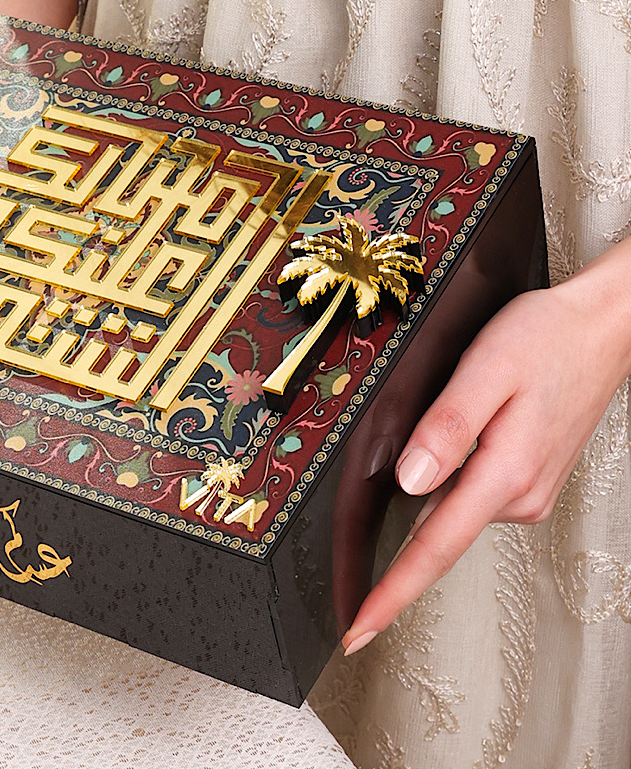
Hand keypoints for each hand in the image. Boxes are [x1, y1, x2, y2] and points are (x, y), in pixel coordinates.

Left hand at [341, 237, 630, 654]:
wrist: (600, 329)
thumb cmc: (545, 340)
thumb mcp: (485, 370)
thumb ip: (446, 427)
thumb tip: (410, 481)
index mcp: (504, 475)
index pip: (434, 549)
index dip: (391, 594)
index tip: (359, 631)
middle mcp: (519, 495)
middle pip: (437, 531)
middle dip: (397, 542)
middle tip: (367, 526)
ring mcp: (528, 492)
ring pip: (453, 507)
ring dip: (429, 490)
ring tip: (431, 433)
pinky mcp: (528, 480)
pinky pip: (472, 492)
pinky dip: (451, 480)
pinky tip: (452, 441)